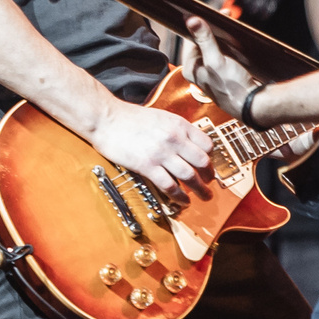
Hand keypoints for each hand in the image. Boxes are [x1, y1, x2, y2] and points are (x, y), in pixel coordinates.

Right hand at [83, 82, 213, 197]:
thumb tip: (189, 145)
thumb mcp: (161, 117)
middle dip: (209, 177)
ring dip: (200, 190)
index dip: (211, 158)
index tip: (208, 166)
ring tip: (204, 196)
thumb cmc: (129, 118)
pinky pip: (170, 185)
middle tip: (209, 184)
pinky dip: (179, 196)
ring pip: (190, 176)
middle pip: (202, 162)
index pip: (207, 144)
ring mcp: (161, 153)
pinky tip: (183, 200)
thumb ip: (177, 130)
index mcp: (179, 125)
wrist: (106, 118)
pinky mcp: (147, 166)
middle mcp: (174, 138)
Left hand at [180, 16, 259, 119]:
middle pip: (202, 41)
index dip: (199, 24)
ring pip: (213, 46)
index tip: (210, 13)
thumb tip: (192, 21)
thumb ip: (204, 40)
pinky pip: (222, 53)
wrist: (252, 104)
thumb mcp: (216, 60)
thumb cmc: (232, 87)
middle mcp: (198, 70)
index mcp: (190, 68)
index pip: (189, 39)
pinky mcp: (223, 72)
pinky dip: (228, 44)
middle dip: (212, 27)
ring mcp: (211, 71)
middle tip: (225, 15)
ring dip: (221, 35)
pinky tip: (235, 39)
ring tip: (230, 23)